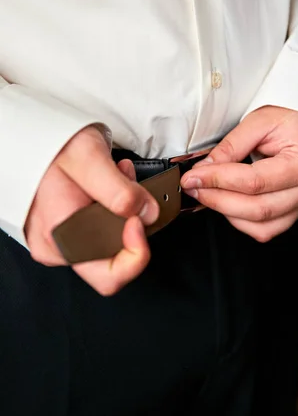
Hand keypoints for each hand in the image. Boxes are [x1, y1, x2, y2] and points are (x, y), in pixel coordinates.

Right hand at [25, 126, 159, 294]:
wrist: (32, 139)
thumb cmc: (50, 147)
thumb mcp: (88, 158)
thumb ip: (119, 189)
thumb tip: (147, 214)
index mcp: (60, 238)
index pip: (110, 276)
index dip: (136, 251)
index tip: (139, 219)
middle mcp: (58, 249)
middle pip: (115, 255)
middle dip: (130, 219)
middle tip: (130, 187)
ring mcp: (61, 243)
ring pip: (111, 240)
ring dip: (125, 210)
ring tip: (119, 178)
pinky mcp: (68, 233)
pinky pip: (102, 230)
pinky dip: (115, 207)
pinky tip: (112, 184)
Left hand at [181, 106, 297, 241]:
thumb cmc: (293, 118)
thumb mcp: (259, 121)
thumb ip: (230, 147)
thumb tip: (204, 170)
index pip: (254, 181)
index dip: (218, 181)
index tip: (193, 176)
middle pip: (257, 208)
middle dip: (217, 200)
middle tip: (194, 187)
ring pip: (261, 226)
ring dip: (228, 213)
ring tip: (208, 193)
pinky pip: (267, 230)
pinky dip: (242, 221)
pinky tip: (229, 203)